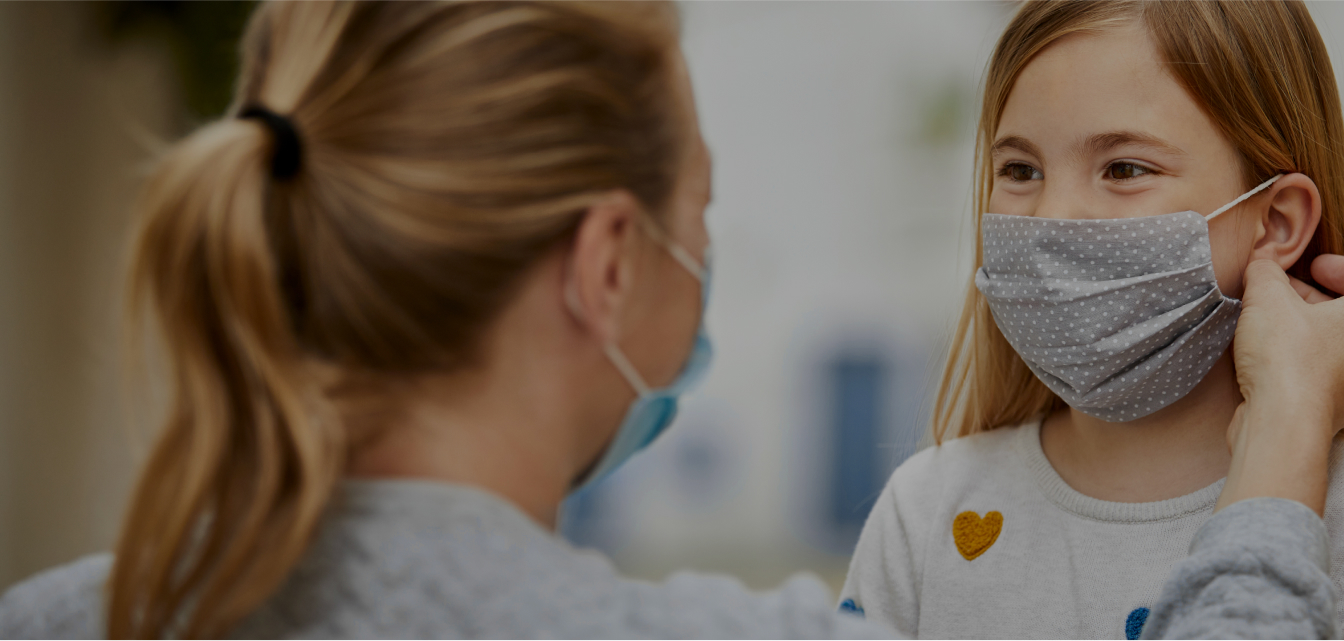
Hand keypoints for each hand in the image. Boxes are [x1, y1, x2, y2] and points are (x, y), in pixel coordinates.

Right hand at [1216, 255, 1343, 513]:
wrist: (1282, 423)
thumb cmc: (1287, 358)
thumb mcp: (1268, 299)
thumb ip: (1265, 272)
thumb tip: (1262, 261)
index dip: (1336, 268)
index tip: (1312, 267)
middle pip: (1341, 314)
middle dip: (1311, 296)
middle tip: (1280, 290)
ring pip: (1327, 341)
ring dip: (1299, 326)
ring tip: (1263, 319)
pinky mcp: (1328, 403)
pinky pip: (1315, 368)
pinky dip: (1294, 355)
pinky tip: (1262, 352)